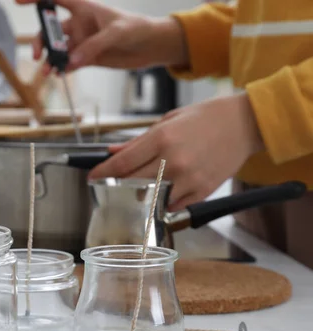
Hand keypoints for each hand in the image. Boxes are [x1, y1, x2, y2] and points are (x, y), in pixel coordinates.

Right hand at [15, 0, 187, 73]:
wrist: (150, 46)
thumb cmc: (137, 29)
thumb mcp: (117, 33)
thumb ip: (94, 46)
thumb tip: (72, 61)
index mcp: (84, 8)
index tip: (18, 1)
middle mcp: (79, 24)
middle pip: (51, 30)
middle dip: (42, 42)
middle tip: (39, 56)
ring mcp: (81, 42)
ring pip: (58, 50)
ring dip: (50, 60)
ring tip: (48, 72)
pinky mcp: (86, 58)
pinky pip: (68, 63)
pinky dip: (62, 69)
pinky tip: (60, 74)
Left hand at [88, 94, 264, 210]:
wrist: (244, 123)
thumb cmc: (205, 117)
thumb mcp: (168, 120)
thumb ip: (138, 140)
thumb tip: (113, 152)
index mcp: (161, 138)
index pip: (122, 163)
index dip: (102, 172)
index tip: (92, 177)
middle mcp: (173, 161)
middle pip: (132, 182)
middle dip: (118, 184)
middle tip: (114, 182)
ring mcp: (188, 179)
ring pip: (151, 197)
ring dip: (143, 194)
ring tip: (145, 184)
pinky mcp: (202, 192)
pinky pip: (173, 205)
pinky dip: (164, 201)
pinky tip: (166, 190)